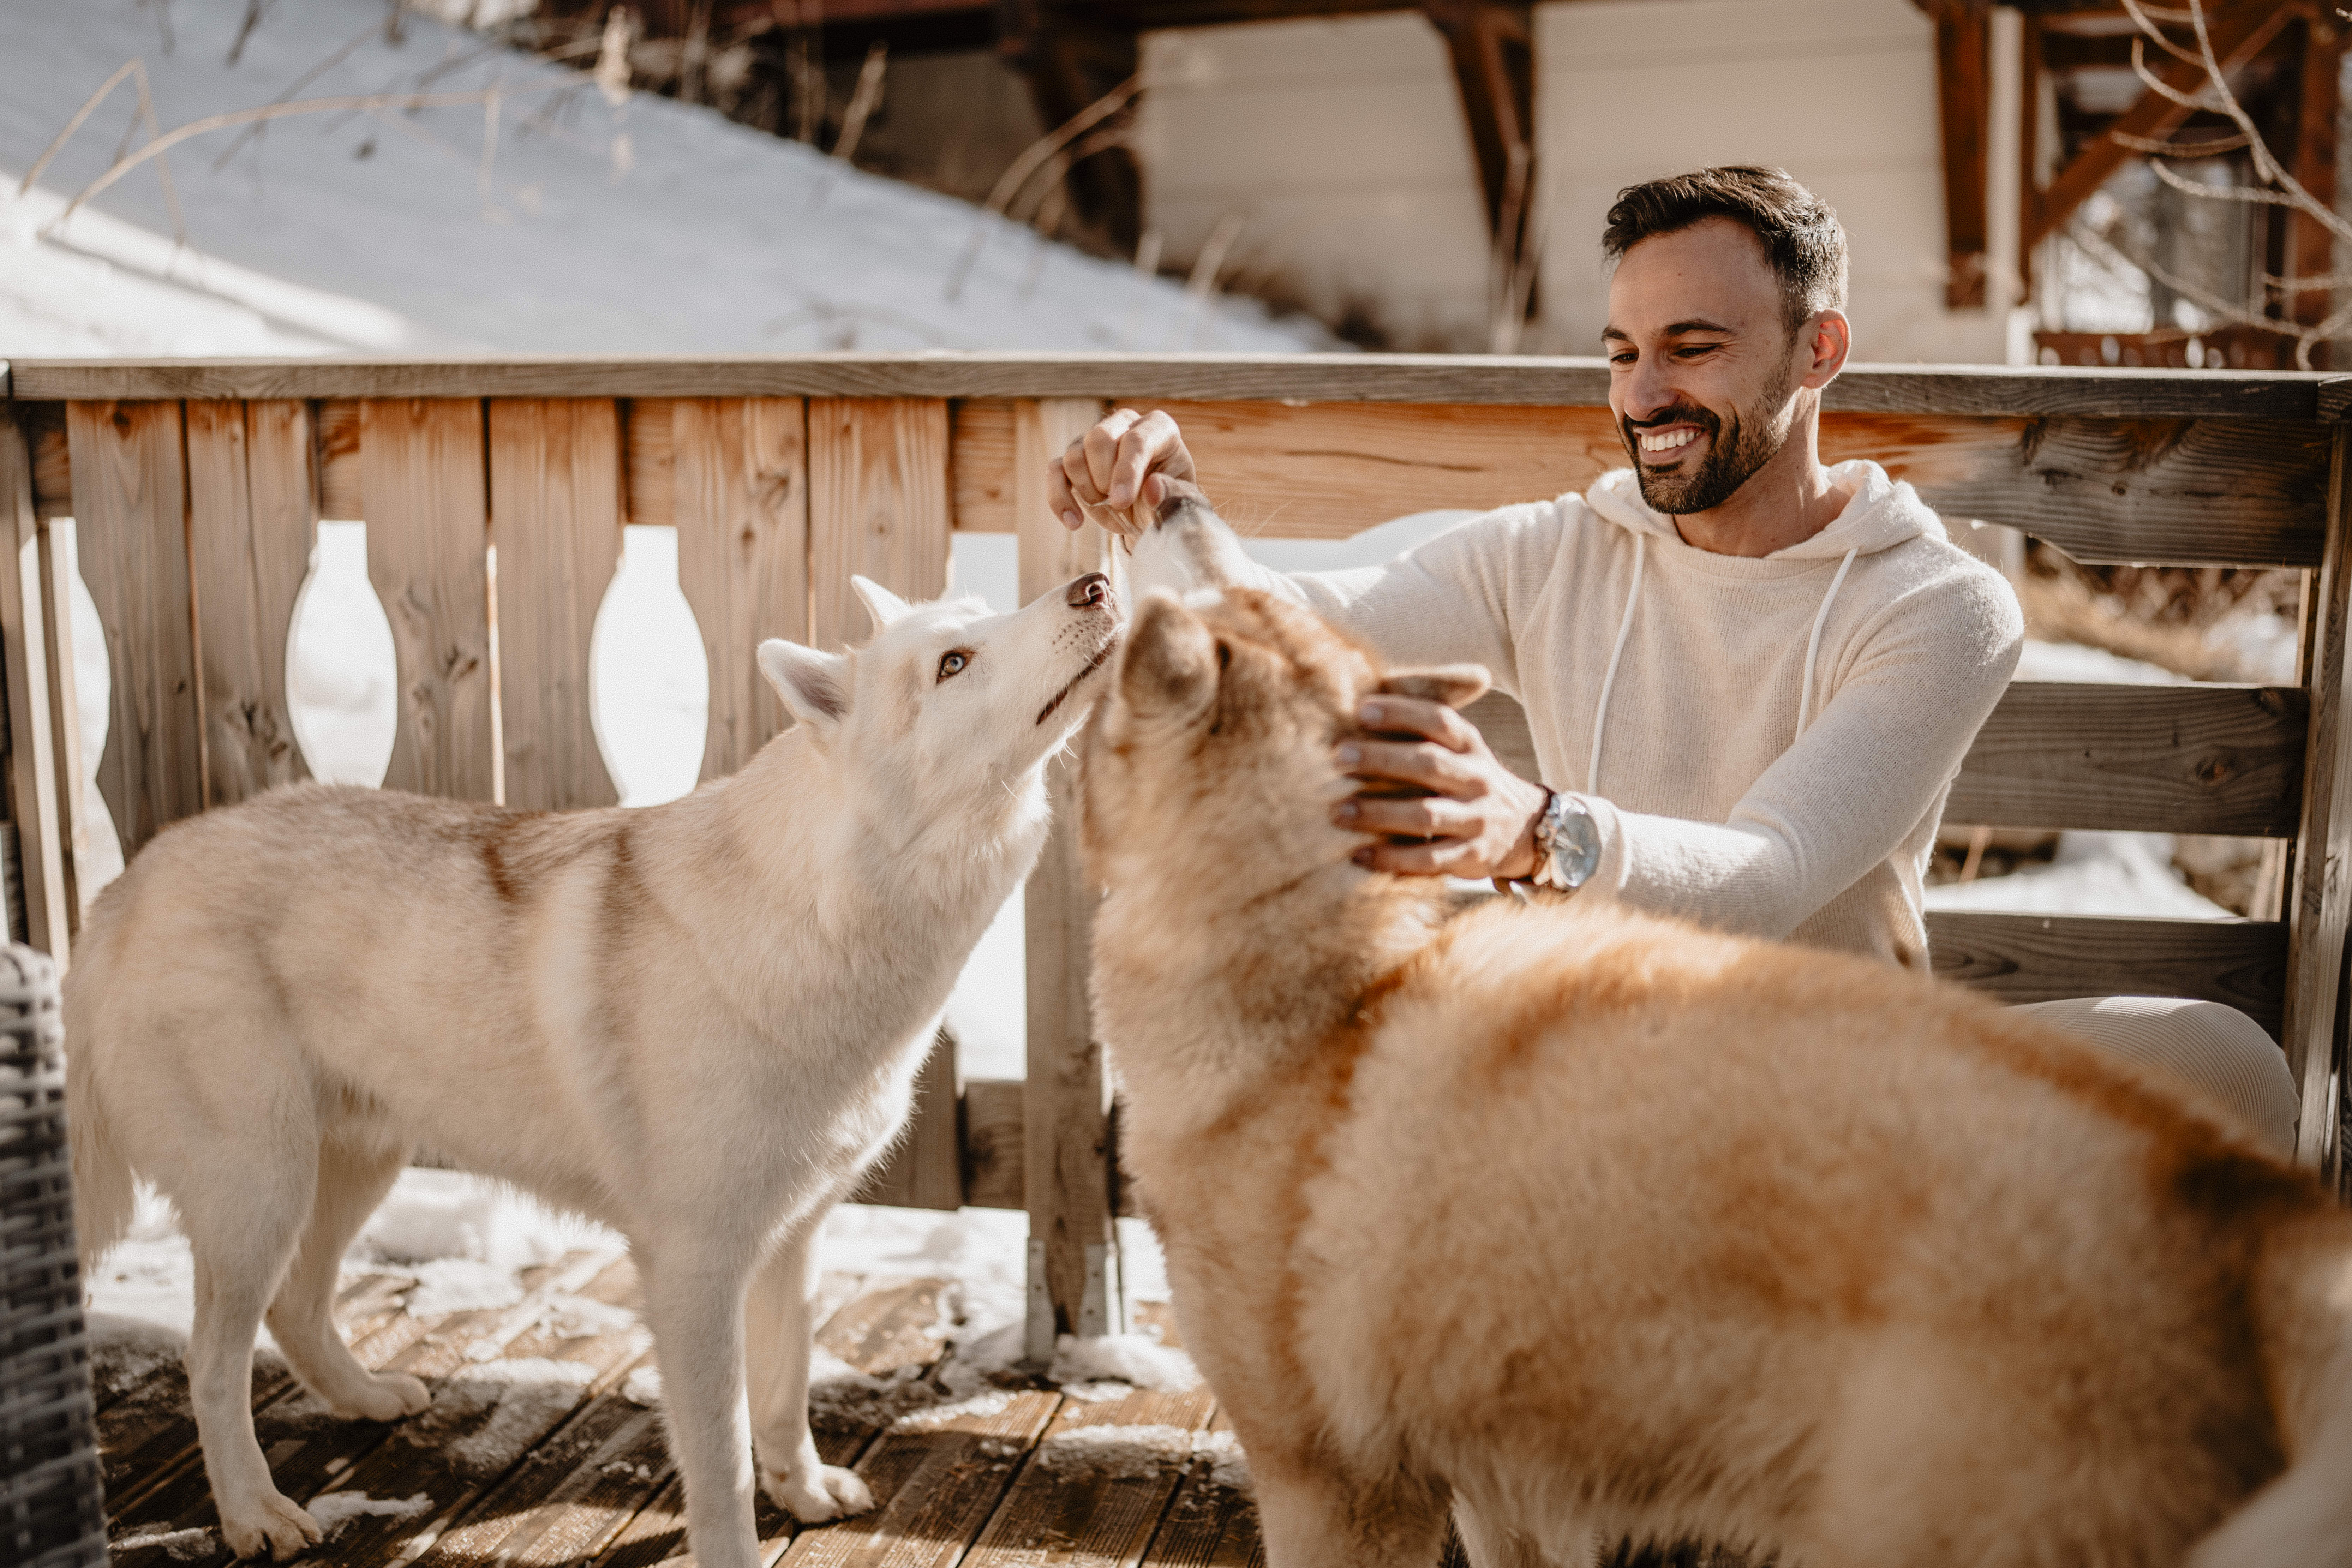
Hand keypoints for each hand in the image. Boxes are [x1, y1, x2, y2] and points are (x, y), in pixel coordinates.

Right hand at [1048, 408, 1197, 537]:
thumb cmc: (1168, 501)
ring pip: (1074, 455)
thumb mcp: (1179, 502)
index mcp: (1158, 428)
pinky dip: (1059, 499)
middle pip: (1098, 438)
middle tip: (1118, 504)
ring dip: (1086, 490)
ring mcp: (1095, 439)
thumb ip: (1172, 495)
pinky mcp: (1074, 458)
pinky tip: (1073, 522)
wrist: (1150, 513)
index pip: (1136, 440)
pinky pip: (1055, 471)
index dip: (1126, 472)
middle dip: (1103, 479)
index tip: (1121, 503)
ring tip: (1106, 507)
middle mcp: (1124, 424)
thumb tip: (1152, 488)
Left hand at [1333, 696, 1548, 878]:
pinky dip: (1391, 858)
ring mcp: (1477, 819)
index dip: (1402, 713)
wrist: (1526, 828)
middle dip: (1381, 759)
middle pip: (1430, 764)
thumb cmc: (1468, 781)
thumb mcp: (1461, 751)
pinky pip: (1428, 859)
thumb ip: (1423, 734)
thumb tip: (1359, 711)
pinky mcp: (1472, 856)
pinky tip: (1359, 854)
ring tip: (1338, 811)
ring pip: (1426, 815)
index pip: (1439, 721)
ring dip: (1379, 812)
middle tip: (1338, 758)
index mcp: (1471, 745)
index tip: (1360, 710)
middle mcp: (1477, 779)